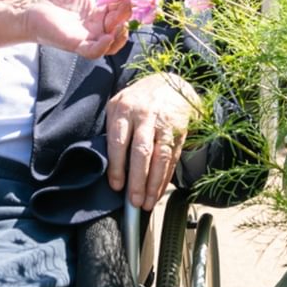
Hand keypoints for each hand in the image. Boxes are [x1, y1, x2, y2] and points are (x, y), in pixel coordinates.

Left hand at [35, 0, 129, 58]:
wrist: (36, 8)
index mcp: (103, 15)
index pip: (123, 12)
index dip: (130, 5)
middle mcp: (100, 29)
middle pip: (120, 27)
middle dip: (127, 16)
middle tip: (129, 4)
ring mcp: (90, 38)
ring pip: (112, 45)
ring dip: (120, 36)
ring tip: (122, 24)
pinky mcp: (77, 45)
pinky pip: (94, 51)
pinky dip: (102, 46)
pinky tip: (107, 37)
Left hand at [105, 73, 200, 210]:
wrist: (171, 83)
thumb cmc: (138, 100)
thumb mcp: (119, 105)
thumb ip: (113, 129)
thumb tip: (107, 165)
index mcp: (123, 109)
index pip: (118, 142)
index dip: (117, 166)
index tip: (117, 186)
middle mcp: (144, 115)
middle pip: (141, 152)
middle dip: (137, 180)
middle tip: (134, 201)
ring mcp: (164, 123)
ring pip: (160, 157)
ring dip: (154, 184)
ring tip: (148, 202)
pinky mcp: (179, 131)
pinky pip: (172, 158)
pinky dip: (166, 178)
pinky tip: (159, 191)